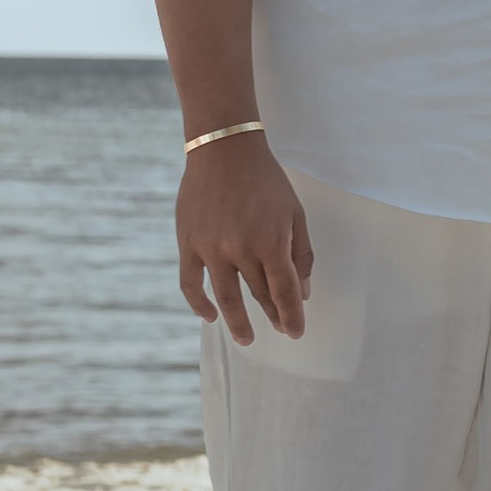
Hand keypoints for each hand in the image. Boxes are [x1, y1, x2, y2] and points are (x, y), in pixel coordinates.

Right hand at [177, 138, 311, 344]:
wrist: (224, 151)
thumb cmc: (266, 181)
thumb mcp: (295, 213)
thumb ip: (301, 253)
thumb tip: (302, 293)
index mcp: (272, 242)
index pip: (285, 292)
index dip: (292, 316)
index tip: (295, 332)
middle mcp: (241, 250)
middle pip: (259, 295)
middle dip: (272, 316)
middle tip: (278, 329)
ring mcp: (211, 249)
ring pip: (226, 298)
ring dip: (237, 323)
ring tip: (246, 339)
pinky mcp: (189, 244)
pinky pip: (191, 284)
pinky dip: (199, 305)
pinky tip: (210, 317)